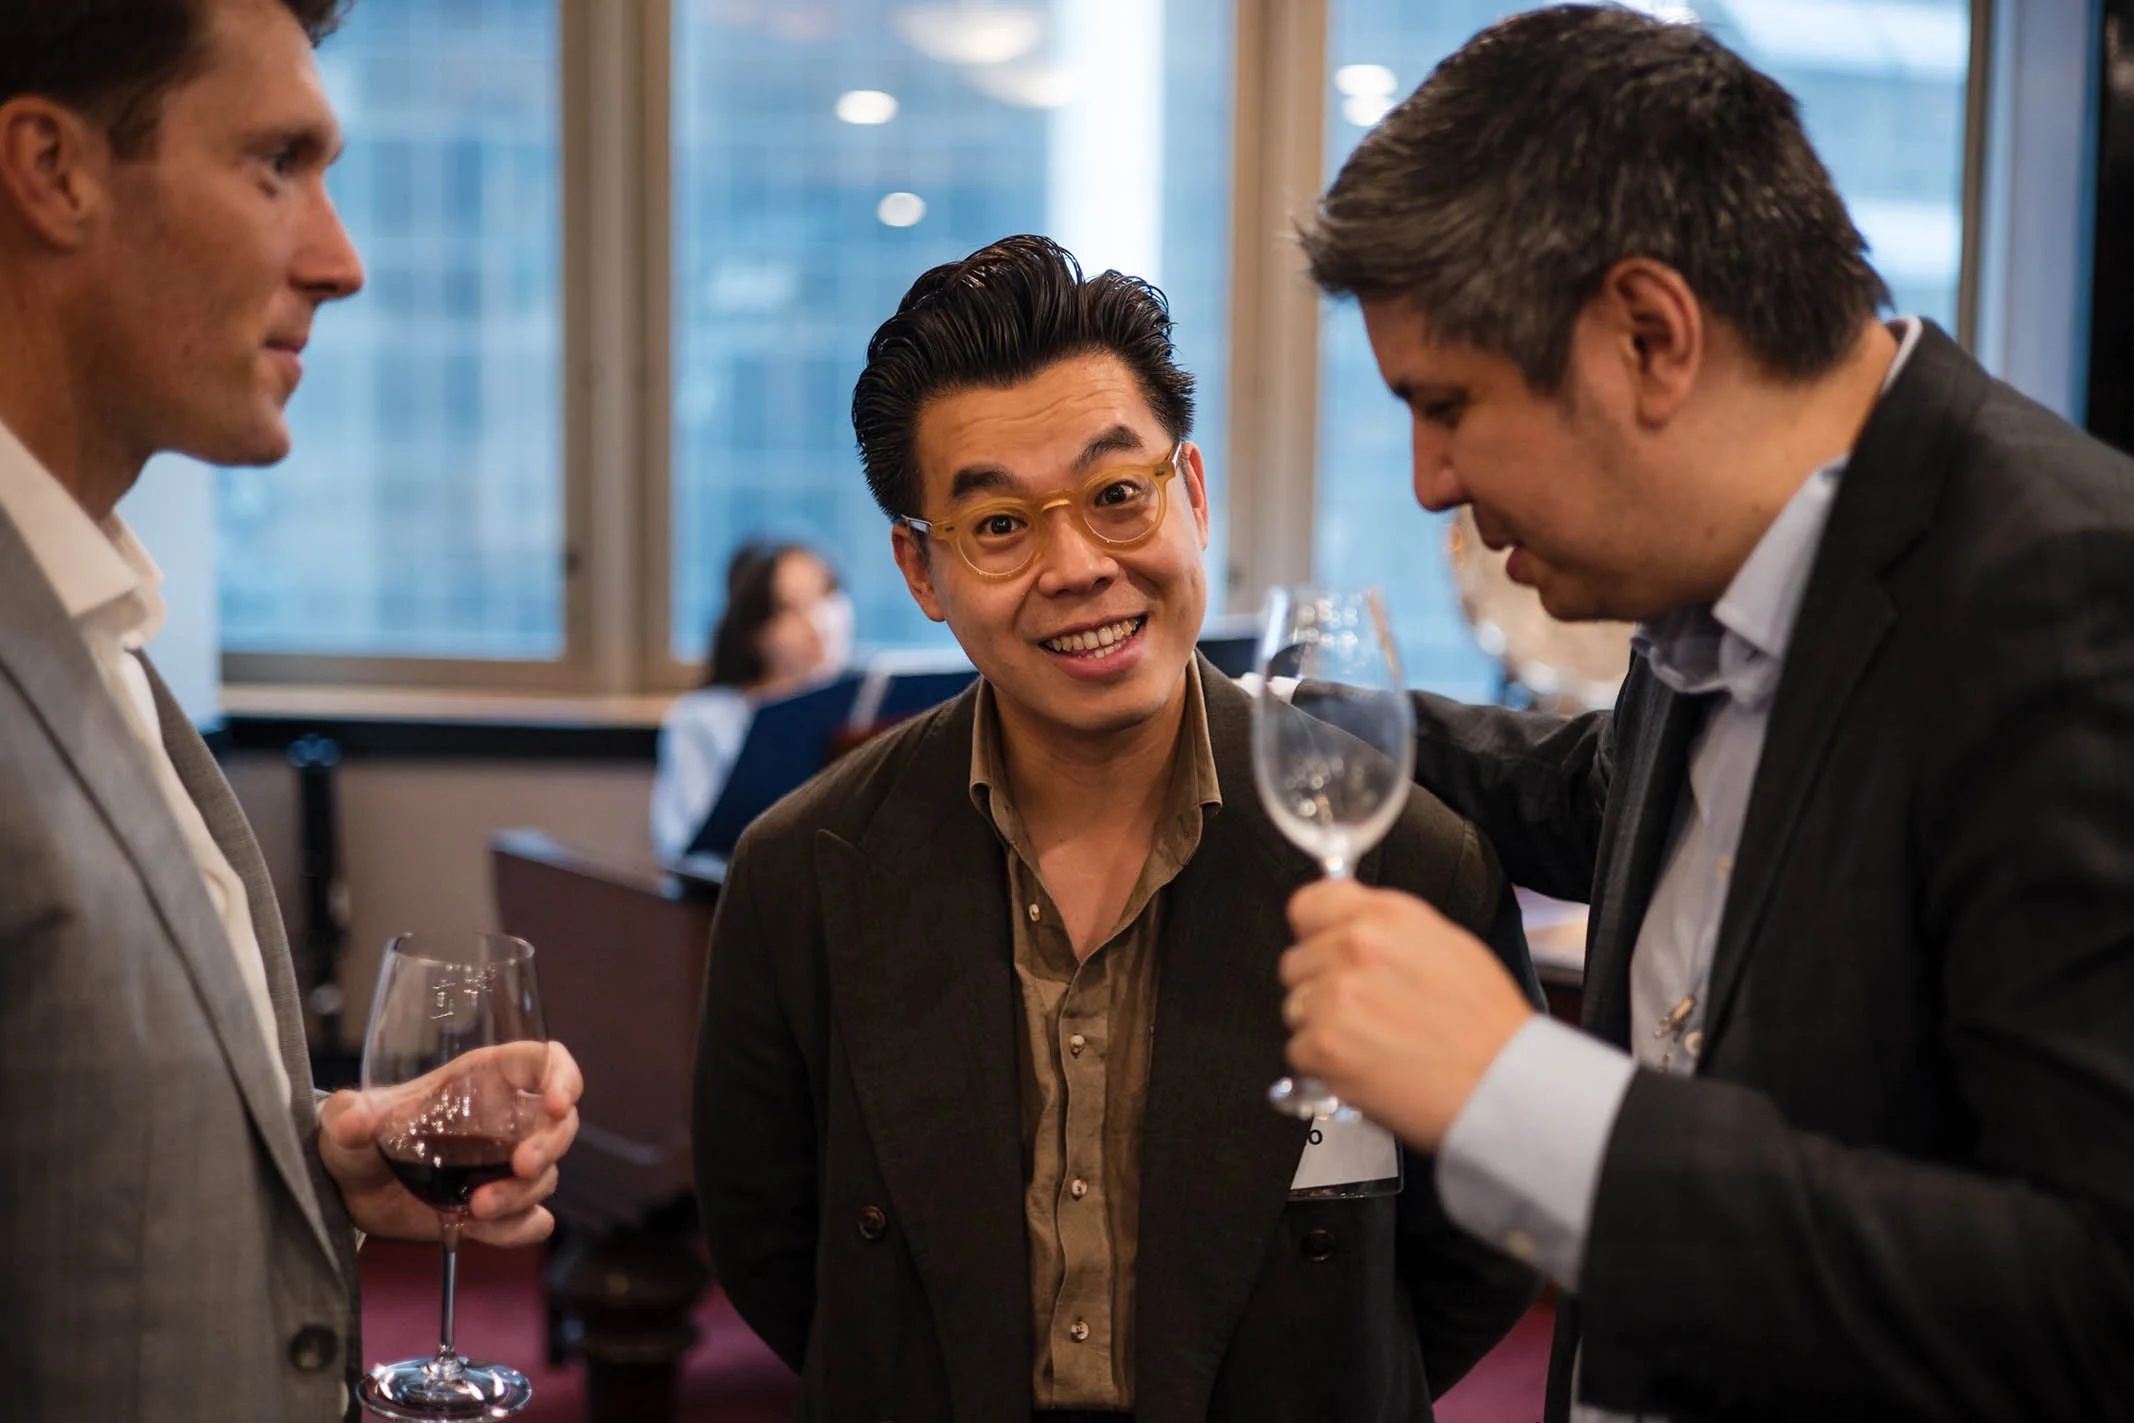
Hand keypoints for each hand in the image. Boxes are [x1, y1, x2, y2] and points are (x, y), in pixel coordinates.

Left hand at [318, 1040, 582, 1245]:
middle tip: (520, 1166)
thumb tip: (353, 1121)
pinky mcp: (499, 1210)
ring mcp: (505, 1167)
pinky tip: (481, 1229)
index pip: (544, 1063)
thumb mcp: (346, 1122)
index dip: (563, 1077)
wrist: (351, 1193)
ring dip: (520, 1195)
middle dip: (548, 1145)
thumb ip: (348, 1115)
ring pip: (546, 1176)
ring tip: (475, 1209)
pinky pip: (530, 1220)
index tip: (559, 1102)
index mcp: (485, 1081)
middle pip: (560, 1124)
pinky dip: (517, 1228)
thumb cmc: (360, 1139)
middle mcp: (506, 1120)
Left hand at [1280, 879, 1532, 1149]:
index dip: (1314, 929)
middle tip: (1364, 1006)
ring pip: (1295, 1006)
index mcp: (1386, 917)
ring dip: (1323, 1024)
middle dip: (1321, 983)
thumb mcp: (1447, 943)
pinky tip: (1366, 1063)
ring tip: (1372, 1038)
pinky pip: (1298, 1049)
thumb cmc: (1485, 1024)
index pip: (1308, 903)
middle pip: (1296, 960)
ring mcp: (1334, 999)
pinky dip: (1324, 1063)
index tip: (1320, 943)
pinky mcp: (1323, 1047)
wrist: (1500, 1086)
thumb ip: (1387, 929)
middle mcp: (1355, 949)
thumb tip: (1348, 924)